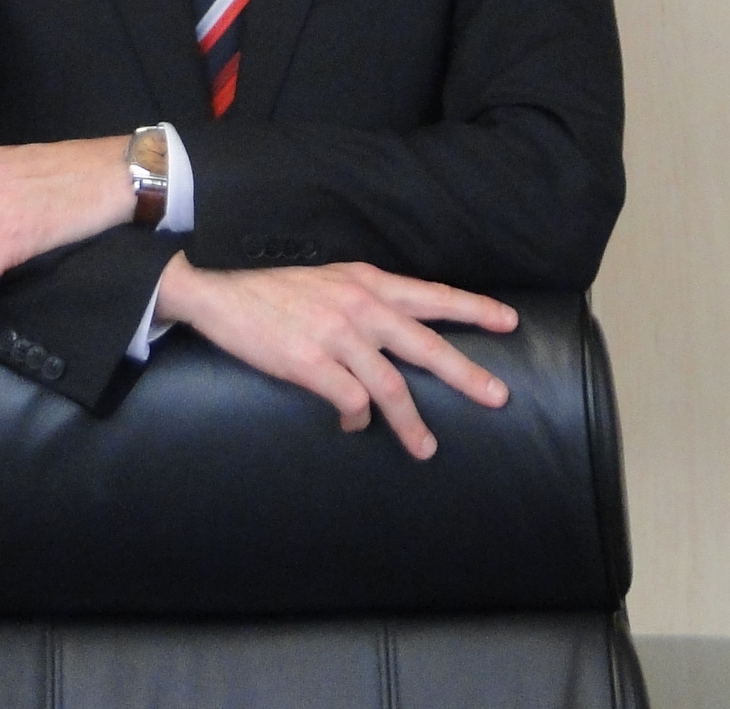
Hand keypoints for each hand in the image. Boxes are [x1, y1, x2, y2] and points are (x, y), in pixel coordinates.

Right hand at [152, 256, 515, 458]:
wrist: (220, 293)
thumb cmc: (277, 292)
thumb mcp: (330, 281)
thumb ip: (367, 301)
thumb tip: (399, 337)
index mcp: (367, 282)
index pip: (431, 296)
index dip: (473, 308)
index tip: (509, 322)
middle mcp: (358, 306)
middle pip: (426, 344)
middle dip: (466, 374)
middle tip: (498, 397)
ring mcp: (335, 335)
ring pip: (391, 386)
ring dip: (411, 422)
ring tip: (425, 448)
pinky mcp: (309, 362)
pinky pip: (350, 402)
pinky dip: (357, 420)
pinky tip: (353, 425)